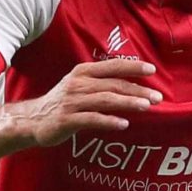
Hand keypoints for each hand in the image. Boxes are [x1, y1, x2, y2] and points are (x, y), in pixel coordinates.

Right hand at [21, 59, 162, 146]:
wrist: (34, 120)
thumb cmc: (64, 102)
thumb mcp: (80, 85)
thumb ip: (102, 83)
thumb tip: (134, 85)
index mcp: (83, 72)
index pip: (112, 66)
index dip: (132, 67)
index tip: (152, 70)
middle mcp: (78, 84)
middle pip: (113, 84)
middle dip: (137, 90)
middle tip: (157, 97)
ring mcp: (72, 102)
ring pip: (105, 100)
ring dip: (128, 103)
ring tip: (146, 107)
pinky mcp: (67, 120)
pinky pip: (91, 119)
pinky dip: (108, 121)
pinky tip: (123, 124)